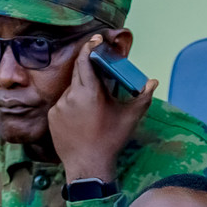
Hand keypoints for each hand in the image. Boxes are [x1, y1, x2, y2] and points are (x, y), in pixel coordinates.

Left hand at [48, 36, 156, 182]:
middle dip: (88, 67)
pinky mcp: (53, 116)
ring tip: (93, 105)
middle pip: (78, 71)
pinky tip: (82, 117)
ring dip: (82, 91)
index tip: (95, 40)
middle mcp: (71, 96)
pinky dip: (72, 104)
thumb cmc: (110, 141)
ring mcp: (59, 106)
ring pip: (72, 90)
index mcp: (89, 92)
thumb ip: (143, 97)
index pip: (85, 61)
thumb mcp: (130, 118)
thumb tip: (153, 82)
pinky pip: (63, 103)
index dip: (89, 47)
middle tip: (99, 68)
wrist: (87, 166)